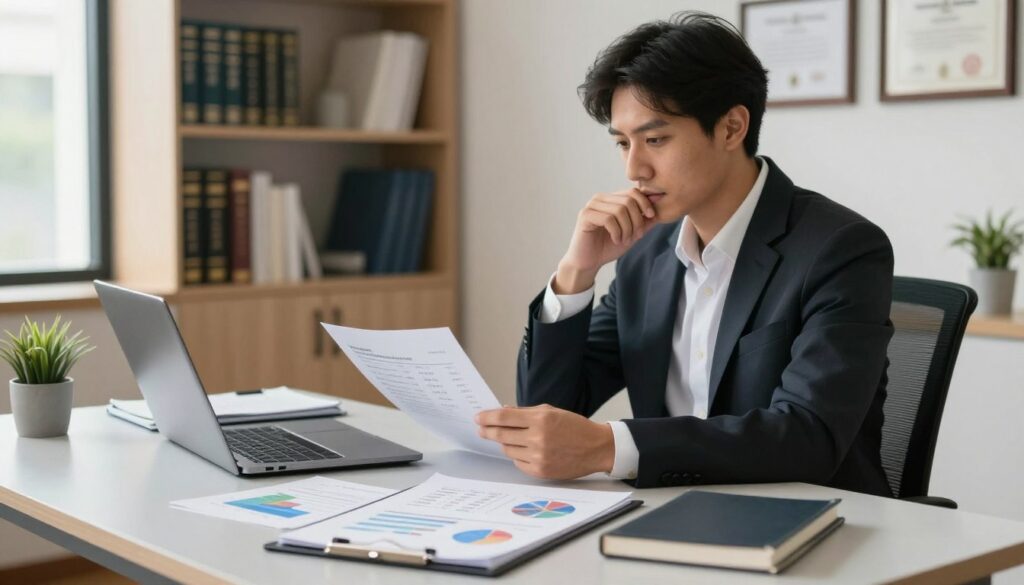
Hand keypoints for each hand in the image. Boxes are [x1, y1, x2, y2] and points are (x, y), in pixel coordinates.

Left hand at [475, 404, 614, 479]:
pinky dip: (517, 455)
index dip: (488, 417)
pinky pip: (518, 463)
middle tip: (481, 429)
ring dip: (504, 443)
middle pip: (501, 434)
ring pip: (508, 449)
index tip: (478, 417)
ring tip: (508, 438)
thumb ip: (526, 412)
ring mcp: (538, 456)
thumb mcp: (551, 412)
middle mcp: (538, 438)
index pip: (505, 417)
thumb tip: (503, 411)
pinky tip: (524, 450)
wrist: (596, 448)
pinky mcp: (540, 471)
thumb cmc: (574, 427)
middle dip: (487, 431)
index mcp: (541, 419)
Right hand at [555, 189, 657, 293]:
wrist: (588, 262)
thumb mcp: (632, 233)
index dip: (645, 203)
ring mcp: (592, 206)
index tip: (651, 217)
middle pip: (629, 201)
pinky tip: (615, 240)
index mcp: (611, 199)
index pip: (633, 192)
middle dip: (637, 220)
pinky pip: (609, 219)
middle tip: (636, 236)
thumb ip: (644, 222)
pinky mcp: (585, 215)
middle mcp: (601, 199)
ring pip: (620, 210)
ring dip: (627, 229)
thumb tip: (659, 210)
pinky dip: (617, 232)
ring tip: (624, 240)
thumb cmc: (607, 247)